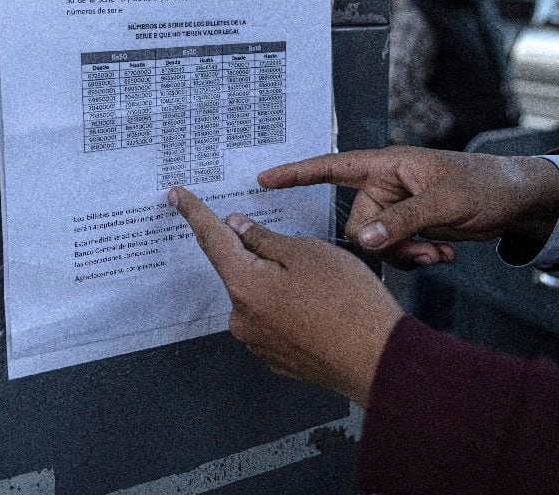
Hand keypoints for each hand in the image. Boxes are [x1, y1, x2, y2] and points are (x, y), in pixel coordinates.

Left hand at [169, 187, 400, 405]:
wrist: (380, 361)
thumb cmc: (349, 304)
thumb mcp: (307, 252)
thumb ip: (265, 239)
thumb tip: (238, 229)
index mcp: (244, 285)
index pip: (211, 239)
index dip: (195, 213)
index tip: (178, 197)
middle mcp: (242, 318)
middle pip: (240, 271)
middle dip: (263, 256)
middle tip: (306, 258)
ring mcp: (259, 343)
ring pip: (260, 298)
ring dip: (281, 286)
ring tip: (325, 290)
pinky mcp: (277, 359)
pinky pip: (275, 323)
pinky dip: (291, 311)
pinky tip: (322, 312)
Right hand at [259, 147, 558, 267]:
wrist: (519, 200)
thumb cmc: (487, 184)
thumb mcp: (445, 202)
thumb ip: (402, 221)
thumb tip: (365, 240)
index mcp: (387, 166)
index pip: (332, 166)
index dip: (297, 173)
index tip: (265, 179)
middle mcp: (387, 186)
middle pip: (358, 223)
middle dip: (388, 243)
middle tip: (425, 248)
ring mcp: (398, 209)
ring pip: (377, 243)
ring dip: (406, 254)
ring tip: (439, 249)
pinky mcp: (410, 228)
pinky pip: (396, 250)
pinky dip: (417, 257)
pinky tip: (443, 251)